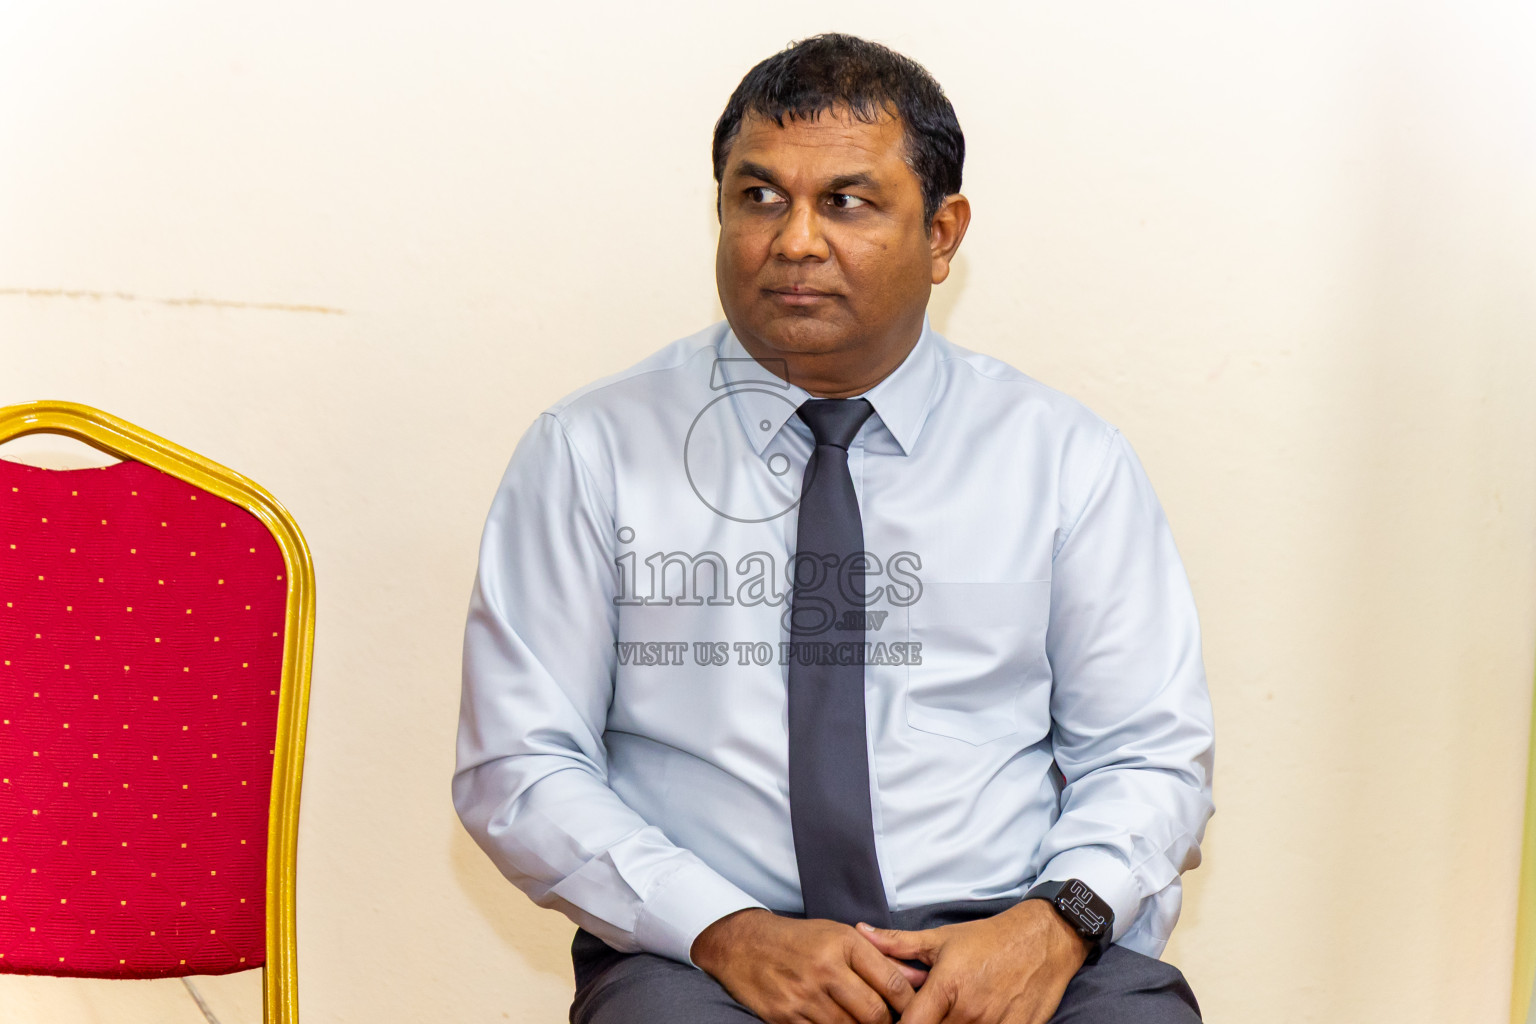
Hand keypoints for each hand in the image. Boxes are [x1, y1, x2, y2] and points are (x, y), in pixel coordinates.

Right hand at [691, 908, 928, 1023]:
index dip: (909, 1003)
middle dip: (888, 1023)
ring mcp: (804, 996)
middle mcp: (824, 969)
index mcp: (842, 943)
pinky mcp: (786, 1017)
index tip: (915, 1010)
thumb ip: (880, 958)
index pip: (891, 981)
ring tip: (863, 1021)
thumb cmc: (799, 939)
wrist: (744, 945)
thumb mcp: (839, 936)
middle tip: (889, 1022)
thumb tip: (918, 977)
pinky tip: (838, 1023)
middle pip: (874, 1013)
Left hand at [855, 900, 1090, 1023]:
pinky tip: (975, 1018)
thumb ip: (898, 944)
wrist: (1043, 939)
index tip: (891, 1019)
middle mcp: (969, 1012)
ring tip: (952, 1013)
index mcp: (946, 988)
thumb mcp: (941, 939)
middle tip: (927, 1012)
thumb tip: (861, 932)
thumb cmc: (988, 939)